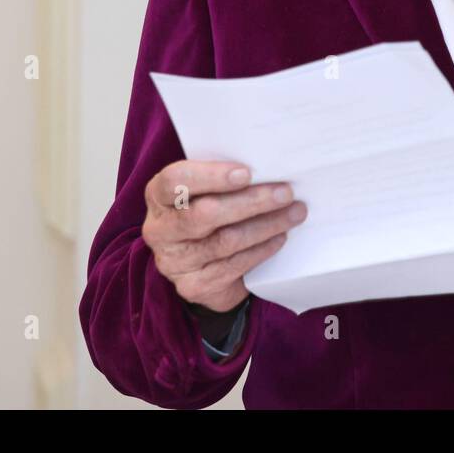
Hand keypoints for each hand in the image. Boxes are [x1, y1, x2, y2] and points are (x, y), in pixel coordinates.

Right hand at [141, 160, 306, 312]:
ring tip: (294, 213)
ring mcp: (174, 262)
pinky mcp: (193, 286)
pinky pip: (233, 266)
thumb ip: (223, 179)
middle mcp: (160, 230)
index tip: (247, 173)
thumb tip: (268, 166)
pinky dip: (261, 250)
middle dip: (251, 202)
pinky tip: (279, 238)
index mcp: (159, 196)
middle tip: (286, 193)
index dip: (211, 176)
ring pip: (225, 241)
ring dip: (266, 225)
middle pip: (205, 214)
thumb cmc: (209, 214)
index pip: (175, 181)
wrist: (202, 266)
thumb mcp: (206, 191)